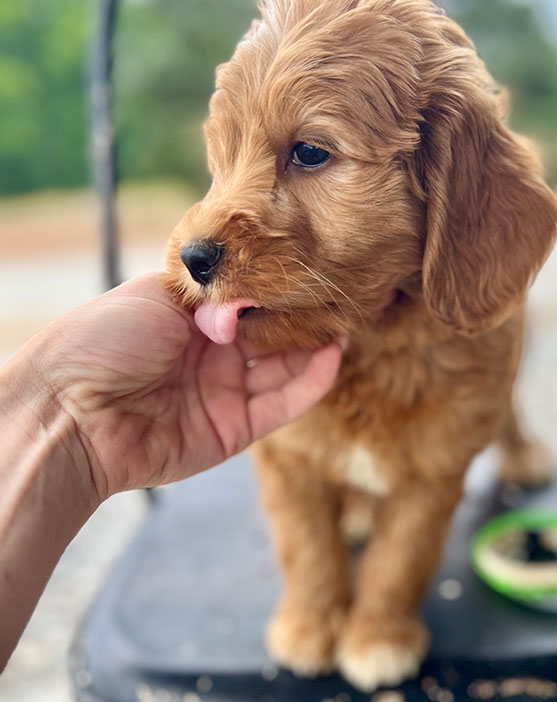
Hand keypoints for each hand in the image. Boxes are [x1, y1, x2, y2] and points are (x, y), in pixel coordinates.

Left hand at [17, 273, 341, 500]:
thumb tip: (258, 288)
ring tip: (342, 324)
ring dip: (314, 349)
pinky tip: (332, 356)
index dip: (276, 291)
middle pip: (271, 337)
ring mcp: (225, 394)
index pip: (248, 303)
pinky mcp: (235, 429)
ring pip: (283, 370)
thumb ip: (214, 291)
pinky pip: (282, 404)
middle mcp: (212, 356)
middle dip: (302, 319)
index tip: (308, 272)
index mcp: (191, 320)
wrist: (70, 410)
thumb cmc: (105, 339)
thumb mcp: (159, 295)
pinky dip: (310, 382)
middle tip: (336, 298)